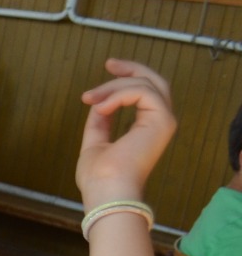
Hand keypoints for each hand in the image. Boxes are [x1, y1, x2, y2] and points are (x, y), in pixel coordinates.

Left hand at [76, 58, 175, 207]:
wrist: (106, 192)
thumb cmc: (99, 178)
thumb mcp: (95, 142)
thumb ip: (100, 121)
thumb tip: (98, 101)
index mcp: (148, 128)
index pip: (146, 93)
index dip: (128, 77)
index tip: (108, 68)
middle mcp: (160, 122)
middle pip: (154, 81)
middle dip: (131, 68)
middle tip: (109, 63)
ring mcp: (164, 120)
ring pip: (145, 83)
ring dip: (113, 86)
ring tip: (89, 99)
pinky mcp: (162, 120)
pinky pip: (141, 91)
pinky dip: (117, 95)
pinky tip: (100, 107)